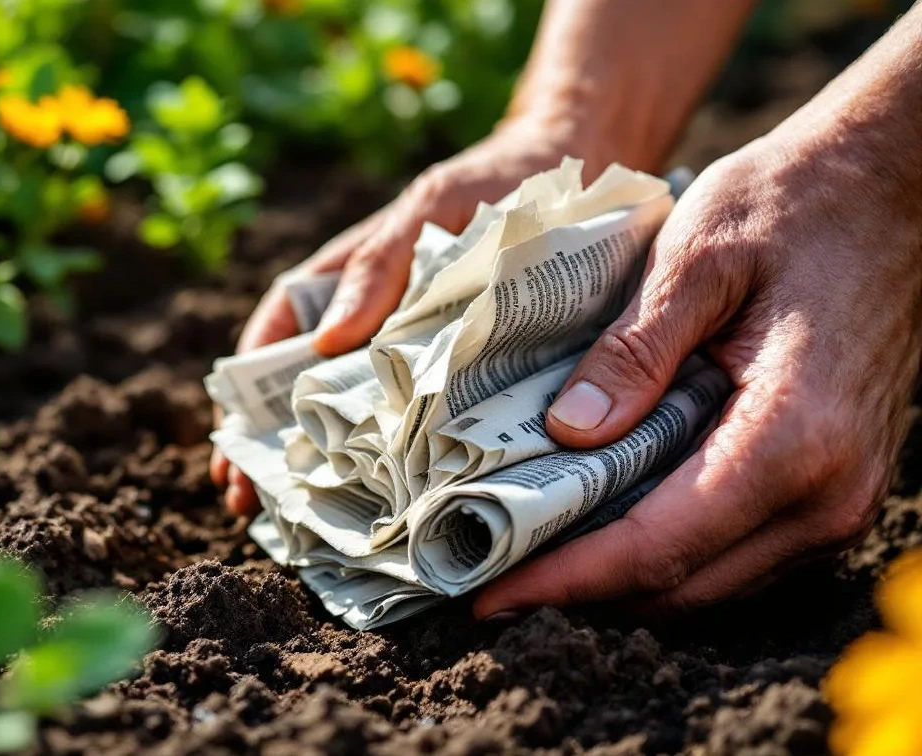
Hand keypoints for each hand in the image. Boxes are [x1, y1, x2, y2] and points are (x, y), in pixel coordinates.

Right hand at [213, 116, 628, 515]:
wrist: (580, 169)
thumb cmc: (496, 180)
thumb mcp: (433, 205)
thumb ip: (382, 261)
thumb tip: (326, 341)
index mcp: (353, 278)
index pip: (280, 331)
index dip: (247, 387)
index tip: (230, 439)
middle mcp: (378, 319)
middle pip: (306, 386)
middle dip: (271, 444)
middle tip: (248, 501)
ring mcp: (422, 347)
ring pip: (361, 412)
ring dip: (328, 464)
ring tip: (302, 523)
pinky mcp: (473, 369)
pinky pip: (429, 420)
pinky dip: (402, 462)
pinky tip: (396, 507)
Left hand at [474, 119, 921, 617]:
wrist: (890, 186)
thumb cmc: (794, 203)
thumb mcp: (694, 256)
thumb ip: (633, 351)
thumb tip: (567, 433)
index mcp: (794, 436)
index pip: (658, 548)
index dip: (565, 581)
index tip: (487, 596)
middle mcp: (829, 493)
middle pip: (680, 587)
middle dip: (579, 590)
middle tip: (489, 567)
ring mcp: (840, 499)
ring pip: (709, 582)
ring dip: (618, 577)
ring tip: (531, 546)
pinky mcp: (834, 487)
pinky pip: (737, 551)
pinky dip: (663, 550)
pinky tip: (601, 514)